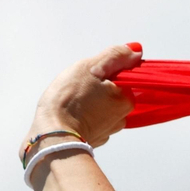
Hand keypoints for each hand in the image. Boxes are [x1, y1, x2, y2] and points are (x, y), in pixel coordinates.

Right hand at [21, 43, 142, 152]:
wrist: (53, 136)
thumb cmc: (70, 100)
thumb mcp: (92, 67)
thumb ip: (116, 57)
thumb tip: (136, 51)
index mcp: (126, 99)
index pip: (122, 77)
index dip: (103, 71)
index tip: (89, 75)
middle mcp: (122, 117)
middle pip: (111, 92)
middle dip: (96, 86)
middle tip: (78, 87)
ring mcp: (108, 130)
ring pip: (100, 106)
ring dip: (89, 101)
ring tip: (73, 101)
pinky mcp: (94, 138)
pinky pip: (91, 120)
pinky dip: (83, 115)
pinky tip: (72, 113)